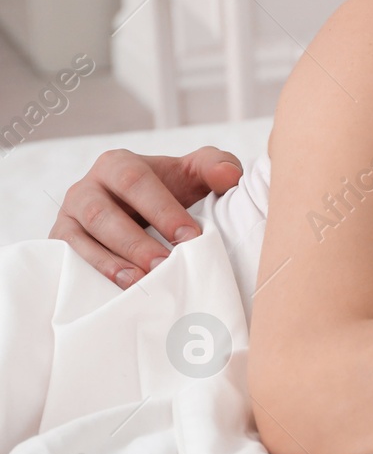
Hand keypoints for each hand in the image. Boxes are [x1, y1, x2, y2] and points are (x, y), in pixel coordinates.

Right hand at [49, 147, 243, 288]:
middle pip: (103, 213)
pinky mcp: (61, 243)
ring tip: (142, 282)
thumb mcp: (195, 172)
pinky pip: (67, 258)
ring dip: (111, 263)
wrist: (140, 211)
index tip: (190, 238)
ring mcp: (70, 216)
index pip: (136, 182)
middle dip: (135, 242)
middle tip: (166, 265)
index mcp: (118, 165)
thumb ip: (216, 166)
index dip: (162, 210)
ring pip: (80, 239)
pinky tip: (118, 289)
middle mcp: (86, 188)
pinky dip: (91, 274)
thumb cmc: (170, 189)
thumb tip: (230, 177)